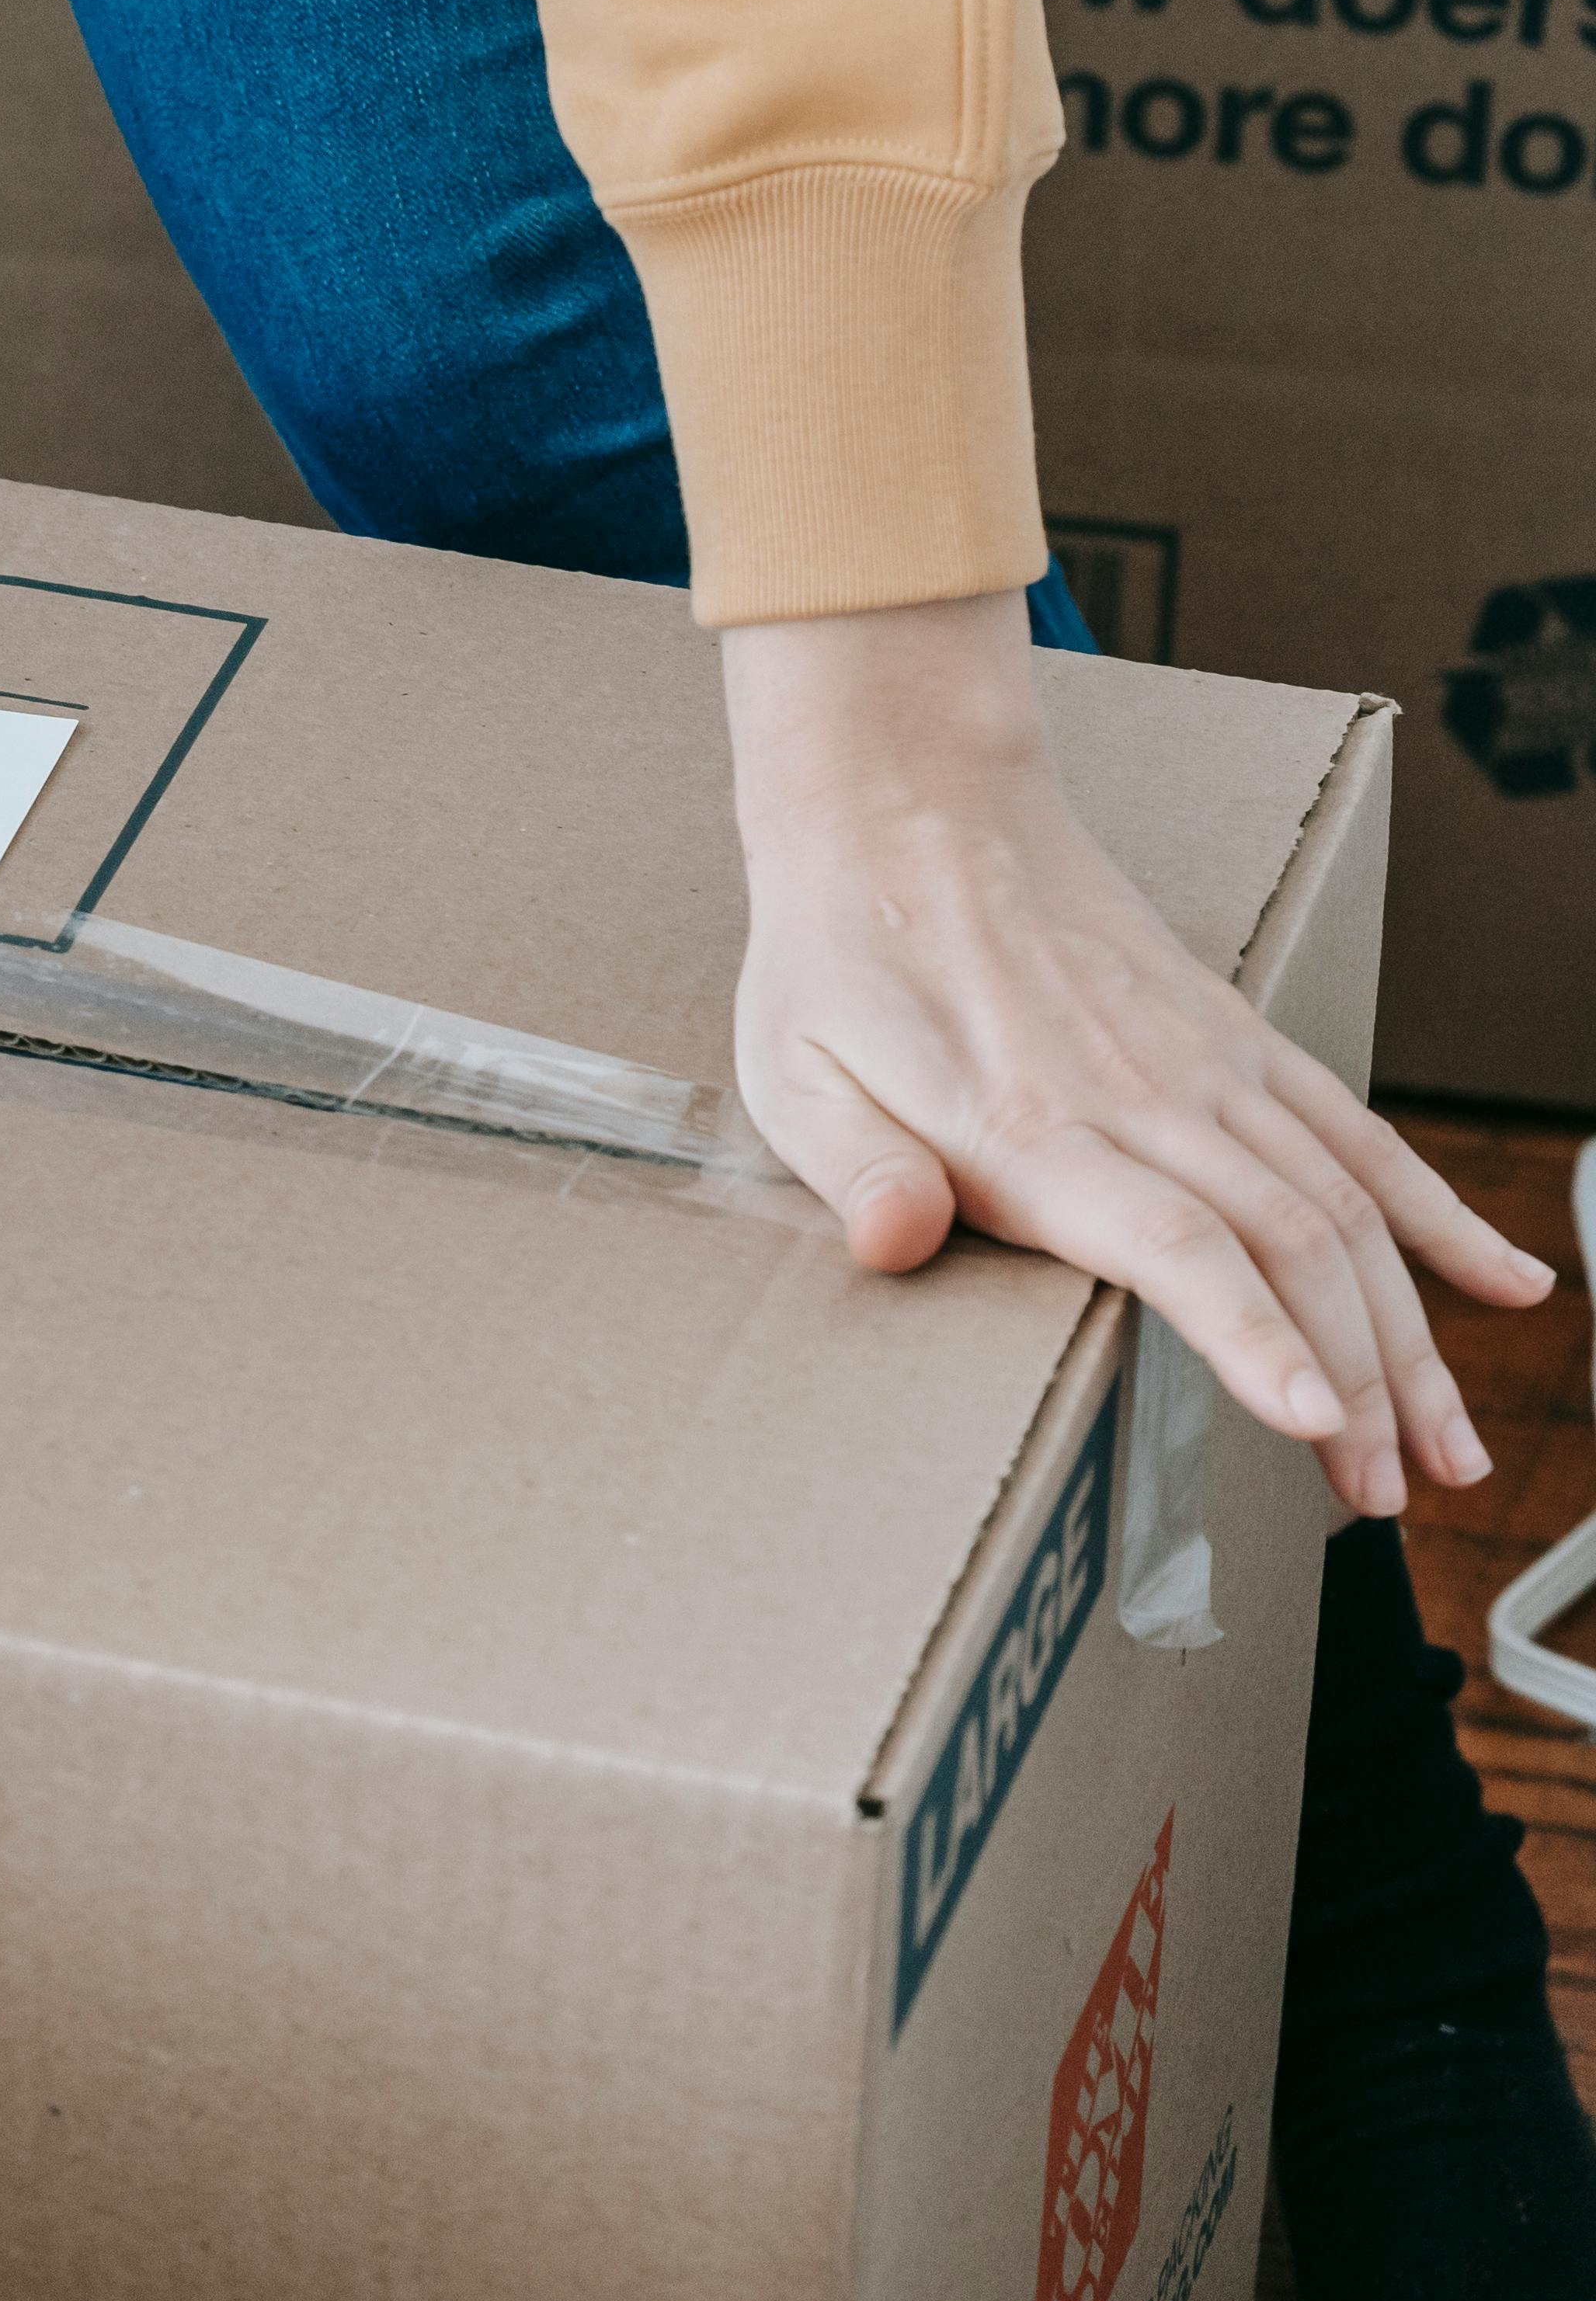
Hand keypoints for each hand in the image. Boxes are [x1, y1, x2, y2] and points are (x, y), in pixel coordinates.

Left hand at [726, 592, 1549, 1517]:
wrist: (908, 803)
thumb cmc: (842, 950)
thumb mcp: (794, 1068)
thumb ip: (855, 1166)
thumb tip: (892, 1241)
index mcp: (1031, 1127)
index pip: (1174, 1243)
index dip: (1252, 1335)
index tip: (1314, 1420)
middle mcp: (1144, 1099)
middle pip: (1289, 1250)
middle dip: (1355, 1386)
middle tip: (1387, 1497)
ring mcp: (1208, 1066)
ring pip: (1346, 1211)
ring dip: (1407, 1336)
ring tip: (1447, 1446)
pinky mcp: (1239, 1038)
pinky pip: (1362, 1133)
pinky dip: (1440, 1214)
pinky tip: (1506, 1285)